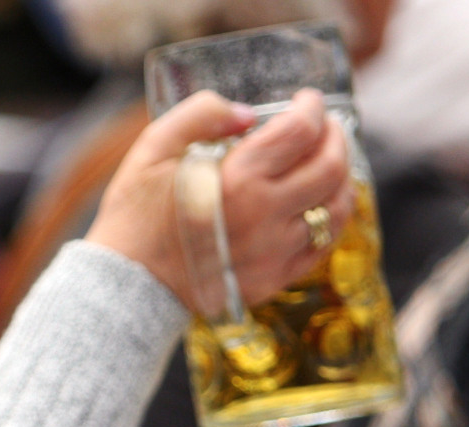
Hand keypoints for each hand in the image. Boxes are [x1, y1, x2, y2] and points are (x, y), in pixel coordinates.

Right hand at [86, 88, 352, 312]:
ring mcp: (274, 252)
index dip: (312, 107)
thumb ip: (200, 114)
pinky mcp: (273, 278)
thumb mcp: (152, 149)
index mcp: (239, 179)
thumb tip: (247, 113)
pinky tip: (319, 205)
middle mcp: (266, 215)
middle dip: (336, 138)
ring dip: (340, 178)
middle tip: (326, 128)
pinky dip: (330, 219)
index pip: (301, 131)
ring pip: (336, 208)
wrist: (128, 284)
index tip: (308, 101)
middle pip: (331, 167)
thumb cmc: (135, 215)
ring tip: (327, 164)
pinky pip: (322, 246)